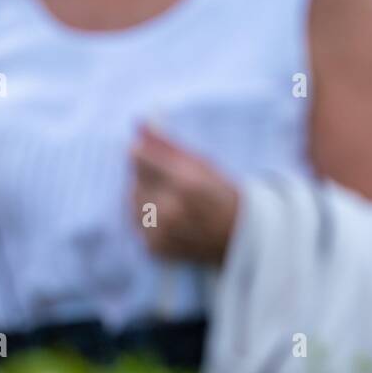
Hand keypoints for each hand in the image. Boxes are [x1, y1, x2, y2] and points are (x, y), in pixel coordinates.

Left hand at [131, 125, 238, 264]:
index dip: (144, 152)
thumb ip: (168, 145)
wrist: (239, 238)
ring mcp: (160, 233)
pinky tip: (170, 218)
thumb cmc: (222, 193)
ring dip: (144, 196)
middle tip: (169, 180)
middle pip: (134, 181)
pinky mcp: (154, 249)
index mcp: (185, 183)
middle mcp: (170, 210)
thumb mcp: (202, 163)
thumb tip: (140, 123)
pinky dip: (148, 218)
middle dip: (147, 176)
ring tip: (171, 199)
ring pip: (132, 203)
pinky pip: (137, 224)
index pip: (140, 157)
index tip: (147, 150)